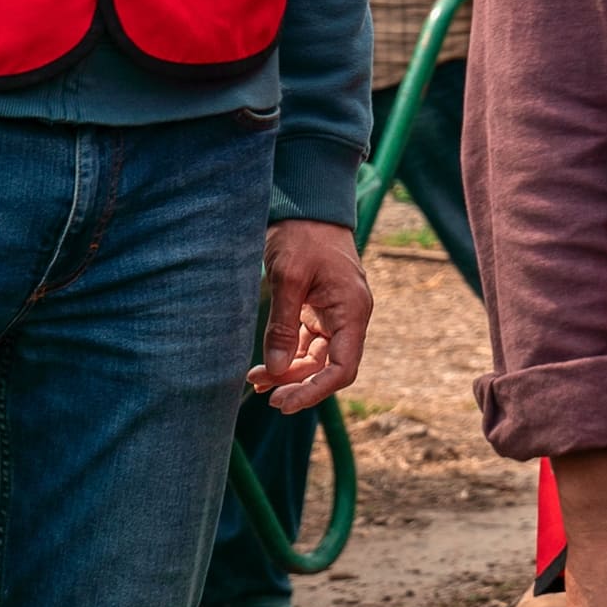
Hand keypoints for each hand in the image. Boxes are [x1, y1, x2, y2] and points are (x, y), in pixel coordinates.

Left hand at [250, 220, 371, 409]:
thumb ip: (283, 326)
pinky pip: (307, 342)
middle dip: (297, 382)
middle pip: (328, 366)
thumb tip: (275, 370)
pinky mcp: (320, 309)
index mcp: (352, 310)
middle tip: (264, 393)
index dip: (315, 391)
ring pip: (316, 357)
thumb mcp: (288, 278)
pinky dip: (287, 354)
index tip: (284, 402)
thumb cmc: (303, 235)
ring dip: (289, 371)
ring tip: (255, 380)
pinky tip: (264, 366)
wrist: (307, 204)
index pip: (342, 368)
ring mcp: (335, 313)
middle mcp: (349, 316)